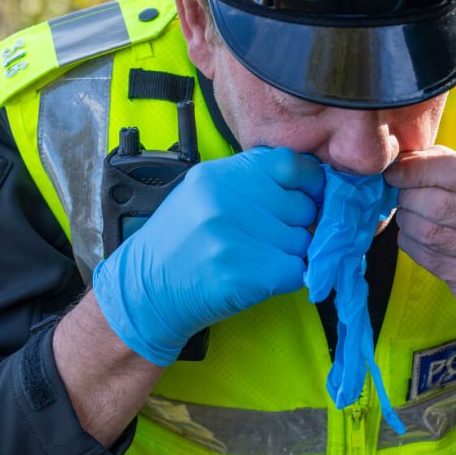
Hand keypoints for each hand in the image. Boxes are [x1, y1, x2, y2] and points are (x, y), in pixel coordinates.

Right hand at [93, 147, 323, 365]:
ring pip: (303, 242)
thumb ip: (248, 182)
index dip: (309, 183)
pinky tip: (261, 277)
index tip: (309, 197)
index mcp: (219, 175)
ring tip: (258, 259)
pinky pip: (297, 271)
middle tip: (271, 239)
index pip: (289, 164)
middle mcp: (226, 201)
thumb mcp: (203, 194)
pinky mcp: (244, 275)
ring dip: (291, 254)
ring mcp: (235, 238)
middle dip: (297, 225)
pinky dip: (288, 277)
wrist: (146, 290)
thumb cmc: (179, 243)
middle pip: (302, 207)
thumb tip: (307, 184)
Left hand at [385, 146, 455, 347]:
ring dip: (406, 217)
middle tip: (402, 190)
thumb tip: (414, 159)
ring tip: (409, 210)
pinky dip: (410, 240)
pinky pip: (426, 257)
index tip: (397, 168)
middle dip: (409, 194)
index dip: (419, 168)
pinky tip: (416, 233)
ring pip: (428, 232)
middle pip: (439, 204)